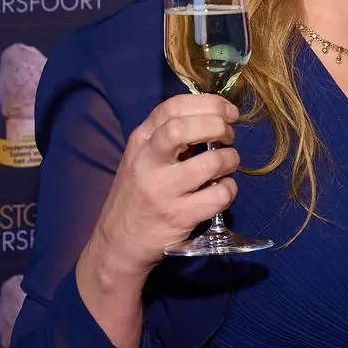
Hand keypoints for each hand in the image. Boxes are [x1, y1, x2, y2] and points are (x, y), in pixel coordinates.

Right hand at [85, 93, 242, 278]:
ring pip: (211, 163)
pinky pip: (219, 195)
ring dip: (230, 159)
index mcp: (140, 141)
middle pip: (184, 128)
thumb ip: (168, 136)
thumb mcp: (142, 158)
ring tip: (227, 164)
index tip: (229, 112)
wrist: (117, 243)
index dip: (209, 104)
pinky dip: (230, 189)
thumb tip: (215, 116)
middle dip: (217, 126)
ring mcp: (163, 190)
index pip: (173, 107)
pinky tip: (222, 190)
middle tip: (228, 136)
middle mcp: (147, 162)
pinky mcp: (179, 216)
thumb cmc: (137, 194)